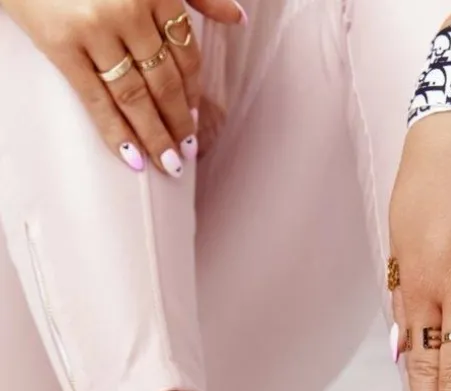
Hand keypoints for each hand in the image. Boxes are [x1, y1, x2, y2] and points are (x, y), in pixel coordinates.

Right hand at [1, 0, 246, 173]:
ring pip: (136, 97)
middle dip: (178, 123)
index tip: (194, 119)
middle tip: (185, 152)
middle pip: (165, 81)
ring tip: (168, 164)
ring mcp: (95, 27)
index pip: (186, 55)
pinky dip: (117, 134)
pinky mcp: (62, 44)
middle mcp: (130, 8)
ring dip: (155, 136)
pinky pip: (96, 100)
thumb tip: (238, 18)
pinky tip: (134, 159)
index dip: (193, 93)